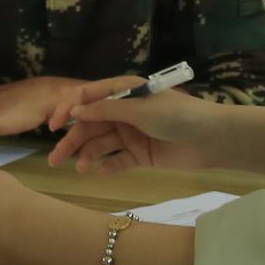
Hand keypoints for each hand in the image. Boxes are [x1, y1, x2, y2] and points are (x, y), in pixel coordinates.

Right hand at [46, 76, 215, 175]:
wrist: (212, 139)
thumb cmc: (176, 115)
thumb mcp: (139, 109)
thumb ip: (106, 109)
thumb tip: (75, 109)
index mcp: (123, 91)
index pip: (88, 97)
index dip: (68, 109)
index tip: (52, 125)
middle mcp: (124, 111)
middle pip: (90, 125)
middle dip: (72, 140)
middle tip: (55, 159)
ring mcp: (132, 134)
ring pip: (101, 144)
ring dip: (87, 155)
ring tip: (79, 169)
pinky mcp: (141, 155)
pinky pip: (118, 160)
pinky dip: (107, 166)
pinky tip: (99, 172)